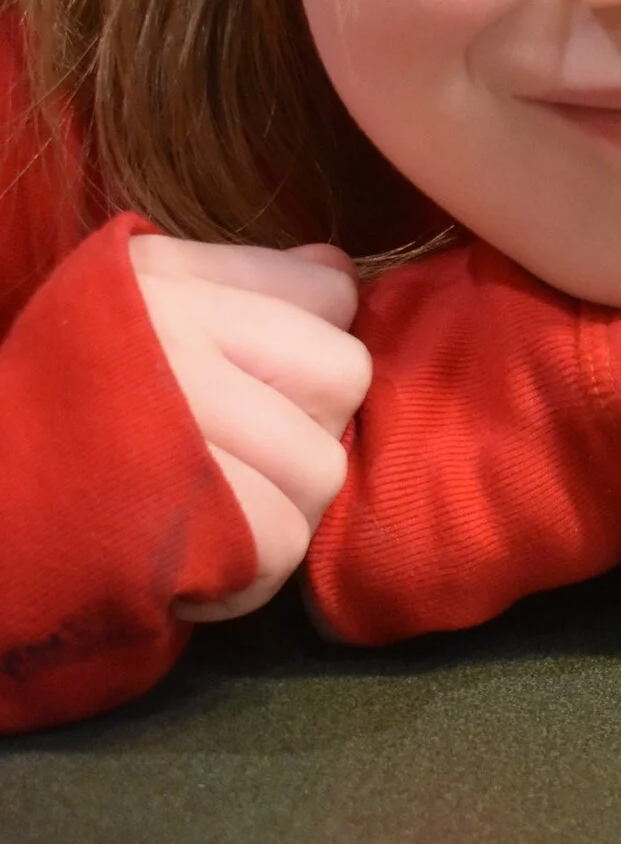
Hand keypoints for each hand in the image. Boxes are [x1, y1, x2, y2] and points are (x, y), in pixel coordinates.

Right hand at [130, 235, 371, 620]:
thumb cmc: (55, 421)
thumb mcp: (129, 320)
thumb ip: (240, 290)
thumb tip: (339, 271)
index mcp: (158, 274)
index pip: (330, 295)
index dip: (301, 352)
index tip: (242, 383)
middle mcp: (168, 328)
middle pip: (343, 378)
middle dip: (300, 430)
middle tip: (222, 458)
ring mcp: (175, 419)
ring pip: (322, 468)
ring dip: (273, 508)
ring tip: (199, 509)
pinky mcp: (180, 516)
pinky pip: (283, 542)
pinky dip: (243, 572)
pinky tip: (186, 557)